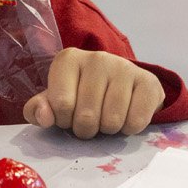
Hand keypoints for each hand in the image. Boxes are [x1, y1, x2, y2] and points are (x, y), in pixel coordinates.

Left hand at [23, 47, 163, 139]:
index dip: (64, 120)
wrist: (123, 87)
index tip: (69, 114)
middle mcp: (97, 57)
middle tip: (90, 120)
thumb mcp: (56, 100)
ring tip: (107, 118)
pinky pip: (135, 122)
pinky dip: (129, 129)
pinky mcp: (148, 81)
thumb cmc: (82, 95)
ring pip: (111, 121)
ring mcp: (124, 67)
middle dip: (86, 129)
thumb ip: (39, 110)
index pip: (61, 105)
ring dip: (108, 130)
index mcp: (68, 59)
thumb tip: (43, 117)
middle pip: (87, 117)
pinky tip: (126, 116)